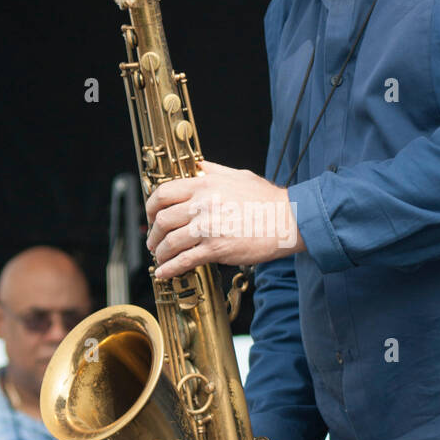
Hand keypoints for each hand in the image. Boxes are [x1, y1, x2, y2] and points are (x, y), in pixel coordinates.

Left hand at [145, 160, 303, 280]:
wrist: (289, 219)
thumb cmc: (267, 199)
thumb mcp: (238, 175)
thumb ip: (213, 171)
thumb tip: (198, 166)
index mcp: (204, 184)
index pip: (163, 193)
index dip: (150, 207)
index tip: (151, 217)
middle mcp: (202, 204)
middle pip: (162, 219)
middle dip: (153, 234)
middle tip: (154, 242)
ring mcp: (208, 227)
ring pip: (170, 242)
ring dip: (160, 252)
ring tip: (161, 257)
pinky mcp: (217, 248)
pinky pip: (184, 260)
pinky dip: (170, 268)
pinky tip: (164, 273)